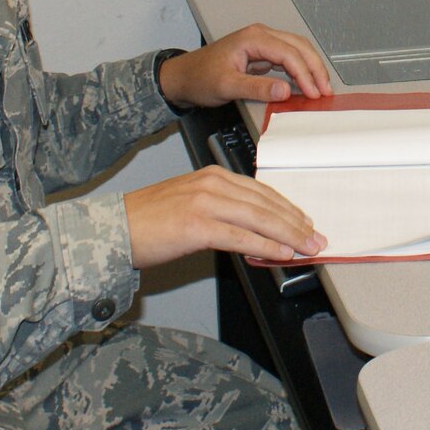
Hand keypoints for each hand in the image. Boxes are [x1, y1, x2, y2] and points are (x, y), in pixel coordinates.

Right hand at [123, 165, 325, 267]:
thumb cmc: (148, 221)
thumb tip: (254, 232)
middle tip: (316, 238)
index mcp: (213, 176)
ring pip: (259, 218)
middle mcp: (212, 184)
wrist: (113, 229)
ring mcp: (205, 203)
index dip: (287, 208)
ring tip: (307, 247)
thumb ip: (222, 211)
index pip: (261, 191)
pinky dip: (264, 246)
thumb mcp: (190, 204)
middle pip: (265, 204)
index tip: (305, 222)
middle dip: (295, 223)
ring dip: (288, 235)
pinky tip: (280, 253)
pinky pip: (240, 236)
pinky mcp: (197, 225)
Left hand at [158, 24, 331, 106]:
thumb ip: (257, 88)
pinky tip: (306, 83)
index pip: (289, 53)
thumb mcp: (226, 86)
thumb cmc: (199, 77)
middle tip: (325, 90)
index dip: (305, 74)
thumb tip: (285, 90)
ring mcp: (262, 43)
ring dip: (311, 68)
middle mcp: (260, 35)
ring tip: (321, 87)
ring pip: (297, 50)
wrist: (182, 77)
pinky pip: (288, 57)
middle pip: (299, 47)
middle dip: (315, 68)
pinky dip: (300, 70)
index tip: (314, 92)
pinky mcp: (261, 53)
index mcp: (253, 38)